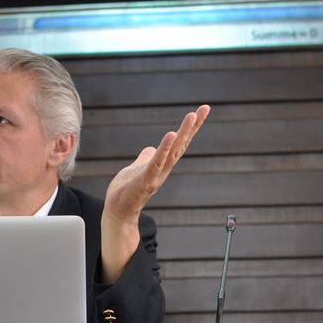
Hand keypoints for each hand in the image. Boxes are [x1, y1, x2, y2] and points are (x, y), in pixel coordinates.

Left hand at [100, 105, 209, 282]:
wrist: (118, 213)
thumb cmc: (126, 193)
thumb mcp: (136, 169)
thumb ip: (145, 159)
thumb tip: (151, 149)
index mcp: (161, 164)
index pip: (178, 143)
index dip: (190, 128)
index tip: (200, 111)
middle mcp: (163, 169)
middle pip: (181, 144)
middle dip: (193, 126)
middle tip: (204, 108)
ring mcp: (155, 175)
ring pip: (173, 152)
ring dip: (183, 134)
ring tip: (191, 116)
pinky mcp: (145, 180)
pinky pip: (156, 163)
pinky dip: (164, 150)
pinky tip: (170, 135)